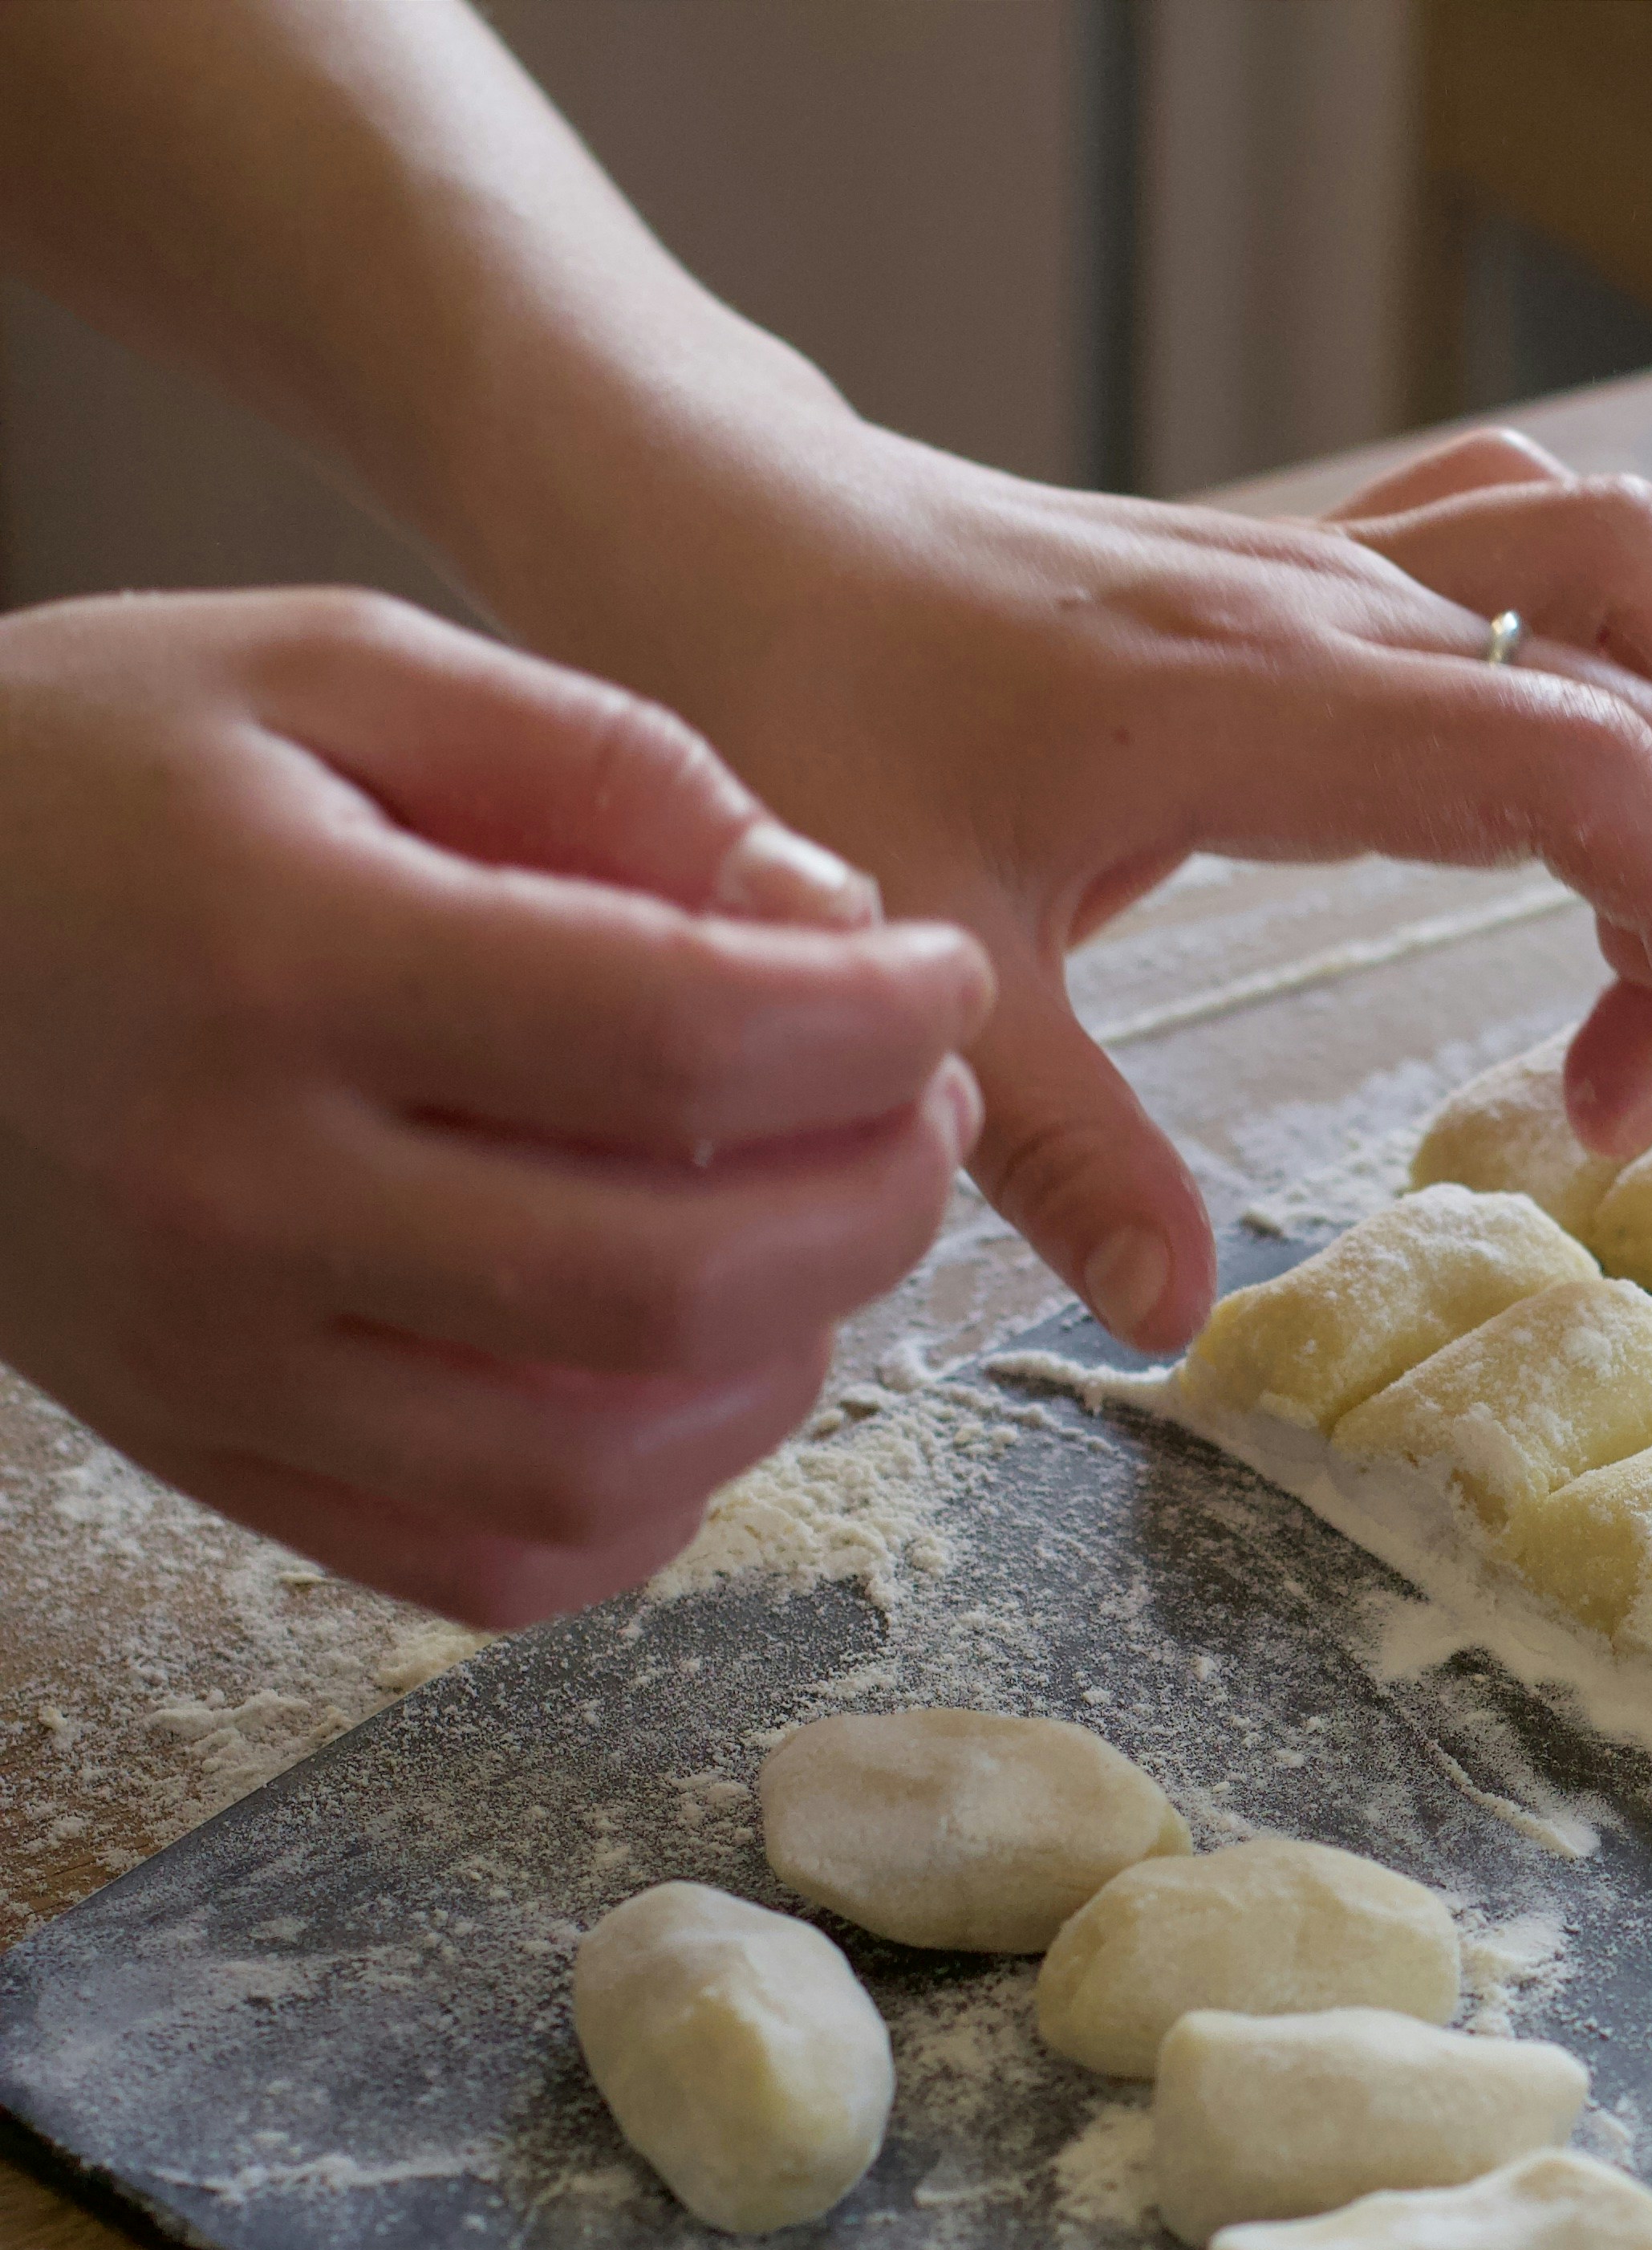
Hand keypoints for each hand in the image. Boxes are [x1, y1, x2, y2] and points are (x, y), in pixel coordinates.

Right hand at [0, 589, 993, 1626]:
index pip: (674, 1038)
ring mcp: (210, 1355)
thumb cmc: (91, 770)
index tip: (944, 977)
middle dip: (874, 1202)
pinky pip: (486, 1563)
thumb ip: (605, 763)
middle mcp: (237, 1185)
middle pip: (668, 1278)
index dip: (878, 1024)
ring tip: (814, 1229)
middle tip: (915, 1109)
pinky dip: (644, 1500)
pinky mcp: (201, 1453)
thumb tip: (832, 920)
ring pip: (598, 1461)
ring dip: (786, 1360)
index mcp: (280, 953)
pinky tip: (686, 1368)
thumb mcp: (334, 666)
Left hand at [488, 420, 1651, 1358]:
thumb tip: (1178, 1314)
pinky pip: (1533, 536)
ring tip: (1645, 925)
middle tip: (1619, 1093)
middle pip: (1649, 698)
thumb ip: (1061, 1145)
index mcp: (1268, 700)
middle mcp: (1336, 608)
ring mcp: (1334, 564)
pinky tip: (1574, 773)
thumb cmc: (791, 703)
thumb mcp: (913, 954)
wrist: (705, 519)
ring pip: (1624, 585)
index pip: (1592, 762)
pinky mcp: (1312, 559)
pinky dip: (1611, 646)